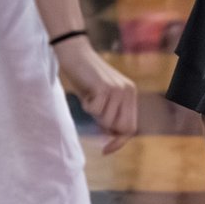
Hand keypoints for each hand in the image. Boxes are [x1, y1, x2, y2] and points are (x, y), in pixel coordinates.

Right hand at [55, 36, 138, 152]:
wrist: (74, 53)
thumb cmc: (85, 77)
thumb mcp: (101, 98)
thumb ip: (108, 114)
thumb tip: (109, 137)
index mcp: (130, 94)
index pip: (130, 126)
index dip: (119, 142)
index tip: (106, 150)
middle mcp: (128, 91)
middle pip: (122, 127)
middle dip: (106, 129)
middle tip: (92, 113)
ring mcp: (118, 90)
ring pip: (106, 121)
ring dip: (93, 114)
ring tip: (89, 97)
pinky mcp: (105, 88)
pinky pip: (94, 111)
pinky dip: (86, 106)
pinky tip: (85, 92)